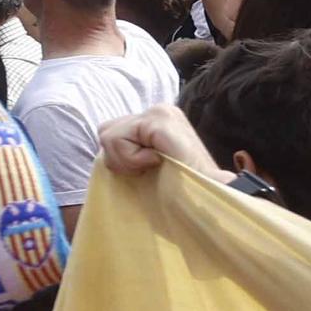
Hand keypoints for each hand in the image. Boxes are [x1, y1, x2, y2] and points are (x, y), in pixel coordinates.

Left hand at [97, 104, 230, 182]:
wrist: (206, 200)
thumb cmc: (177, 190)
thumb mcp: (146, 164)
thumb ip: (129, 150)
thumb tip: (106, 149)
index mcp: (155, 119)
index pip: (110, 131)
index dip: (120, 158)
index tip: (148, 169)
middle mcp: (158, 110)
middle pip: (105, 130)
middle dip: (120, 158)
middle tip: (149, 169)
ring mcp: (160, 112)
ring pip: (108, 136)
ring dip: (127, 161)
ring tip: (155, 166)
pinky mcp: (159, 121)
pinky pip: (120, 141)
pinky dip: (133, 160)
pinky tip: (158, 163)